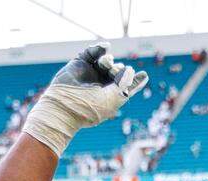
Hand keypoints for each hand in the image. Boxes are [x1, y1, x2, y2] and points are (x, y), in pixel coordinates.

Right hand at [22, 44, 148, 156]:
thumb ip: (127, 85)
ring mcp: (91, 73)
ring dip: (109, 60)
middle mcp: (101, 85)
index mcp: (111, 96)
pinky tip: (105, 47)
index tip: (144, 74)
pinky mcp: (80, 64)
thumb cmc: (90, 108)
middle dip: (119, 69)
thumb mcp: (114, 99)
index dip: (136, 80)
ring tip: (106, 64)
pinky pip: (92, 52)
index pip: (126, 86)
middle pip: (118, 70)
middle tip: (114, 72)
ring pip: (106, 61)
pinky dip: (100, 48)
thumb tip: (133, 70)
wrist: (64, 106)